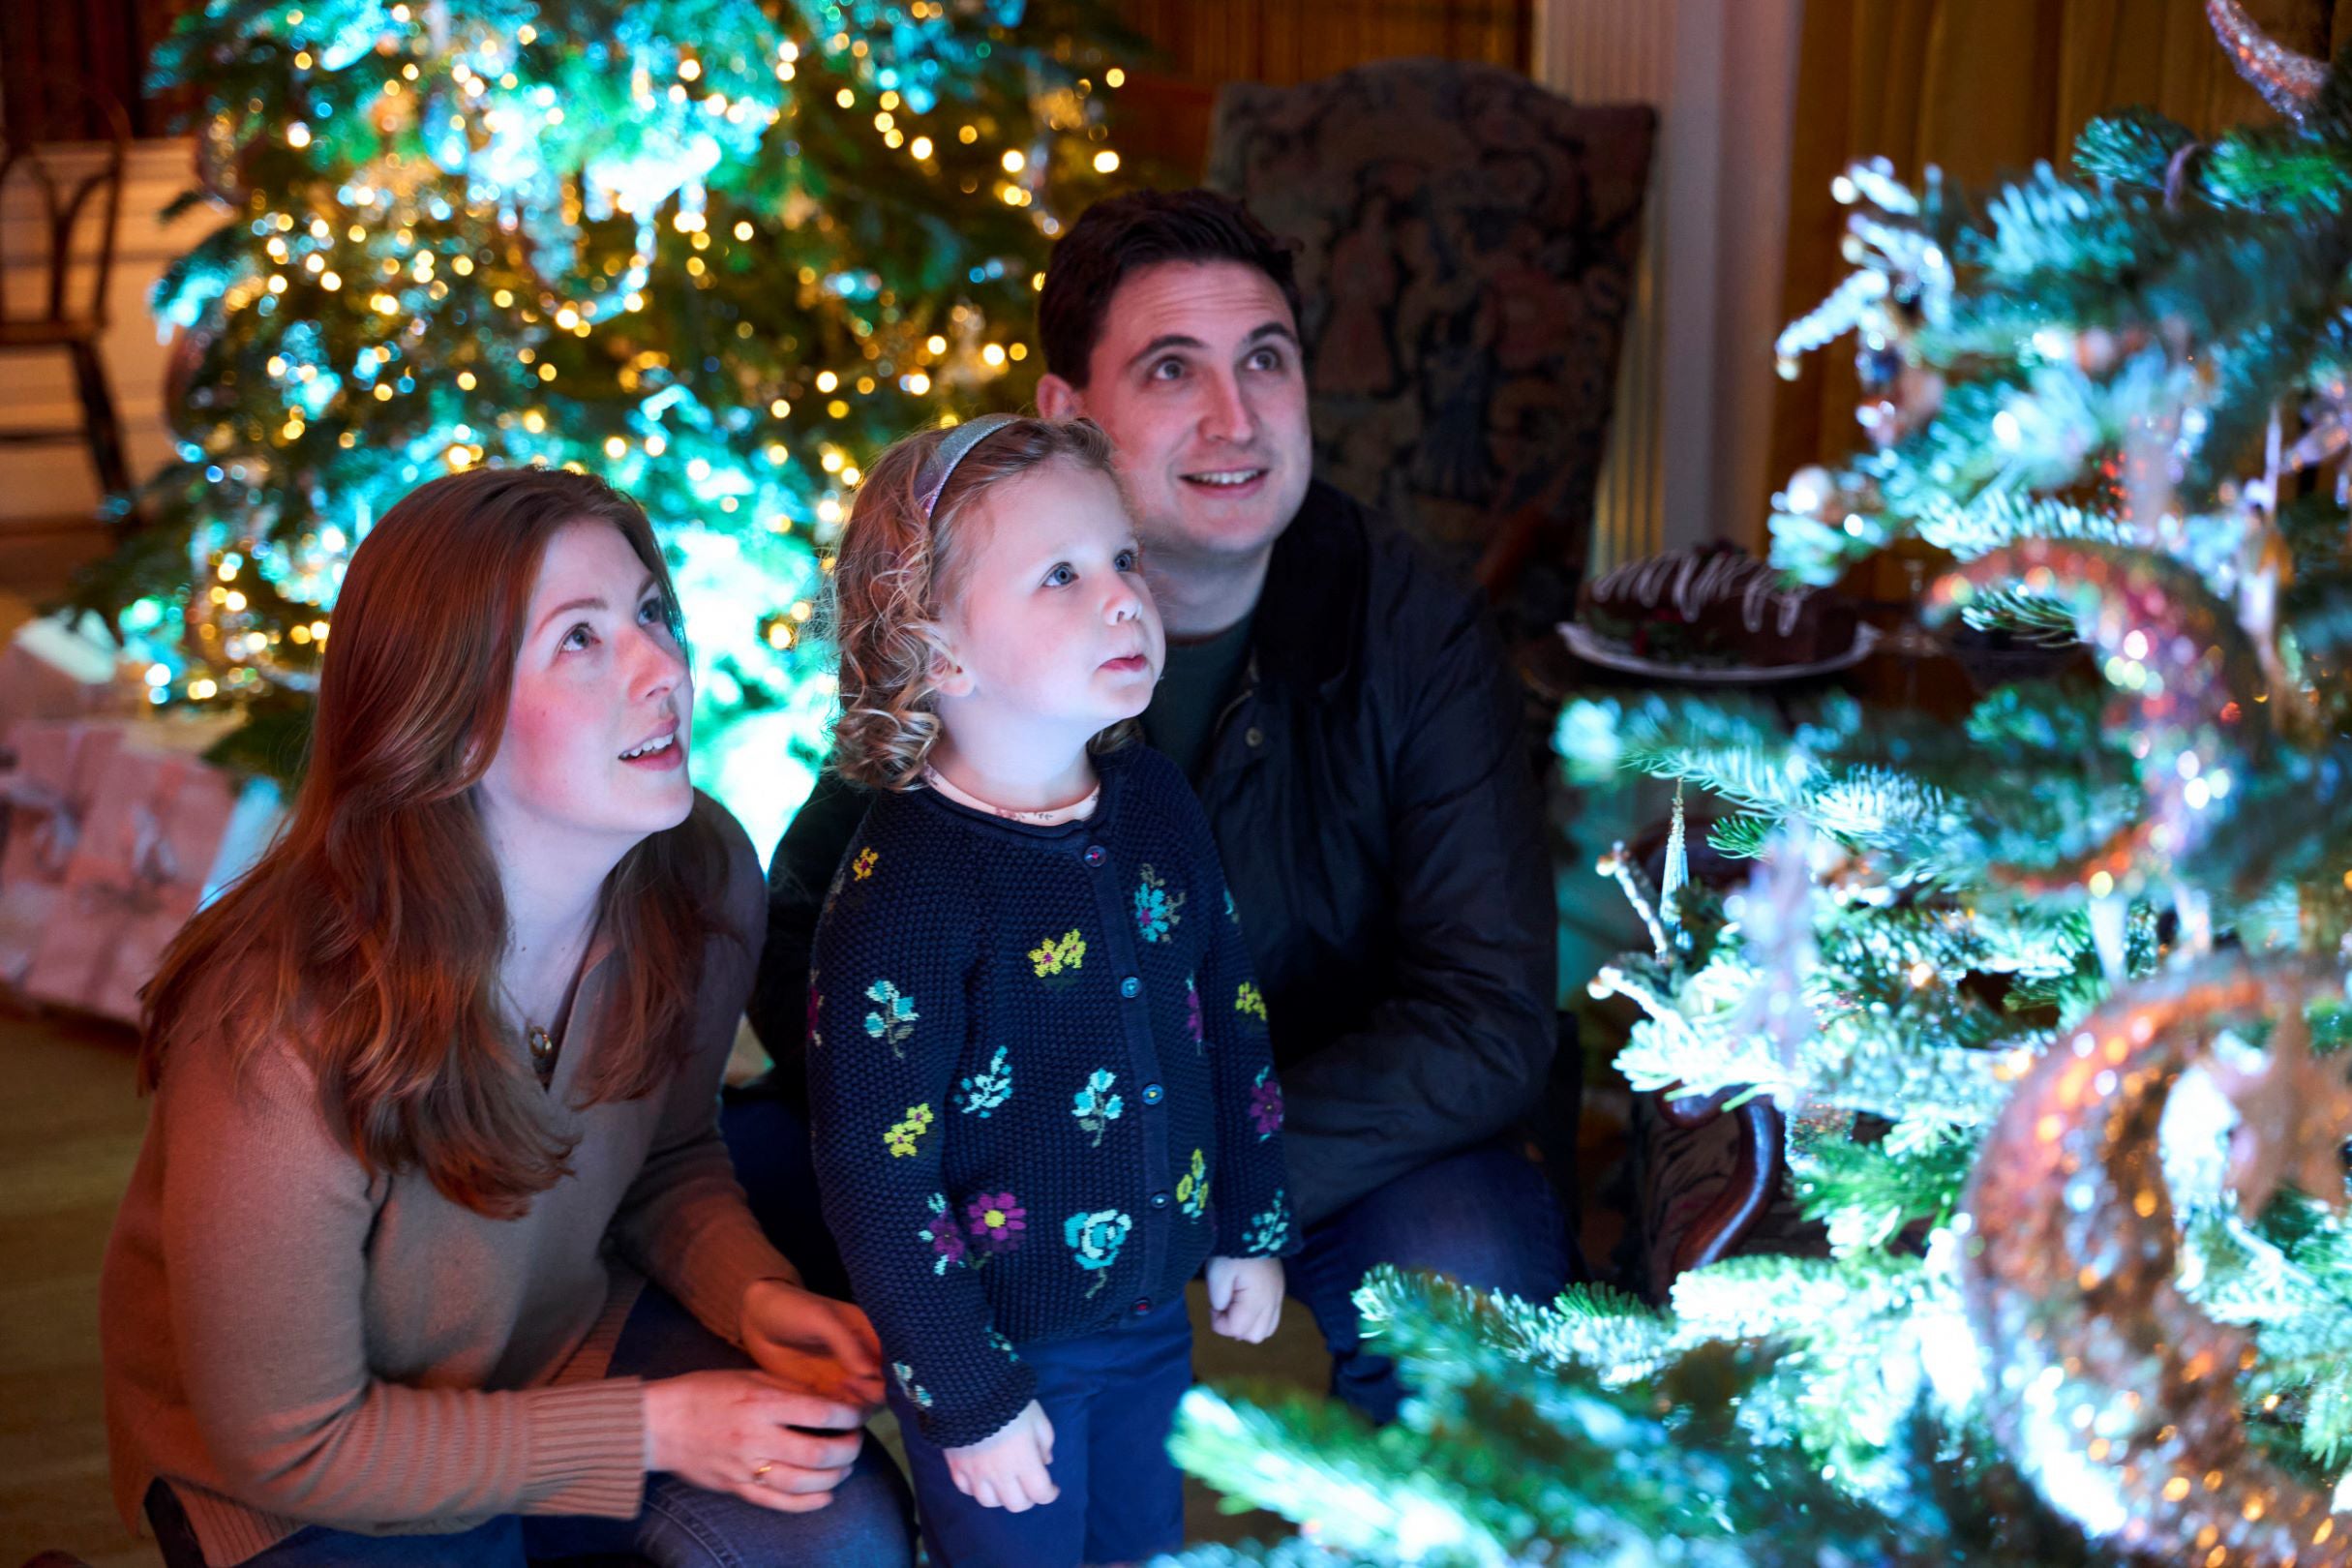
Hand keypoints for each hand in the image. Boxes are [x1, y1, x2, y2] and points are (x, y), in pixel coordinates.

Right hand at [642, 1369, 867, 1512]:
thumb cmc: (705, 1392)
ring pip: (804, 1483)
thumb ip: (791, 1389)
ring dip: (834, 1477)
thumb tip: (833, 1399)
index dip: (850, 1416)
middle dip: (849, 1449)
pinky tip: (826, 1494)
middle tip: (855, 1441)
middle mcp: (755, 1438)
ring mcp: (745, 1468)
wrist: (659, 1424)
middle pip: (819, 1453)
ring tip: (843, 1466)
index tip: (859, 1414)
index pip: (820, 1413)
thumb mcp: (750, 1377)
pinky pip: (779, 1503)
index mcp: (761, 1403)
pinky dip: (809, 1502)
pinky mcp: (736, 1488)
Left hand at [741, 1278, 885, 1411]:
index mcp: (870, 1335)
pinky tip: (826, 1406)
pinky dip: (840, 1417)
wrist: (756, 1318)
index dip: (892, 1374)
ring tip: (837, 1390)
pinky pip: (841, 1413)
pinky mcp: (825, 1394)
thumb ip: (847, 1344)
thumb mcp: (821, 1319)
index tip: (871, 1376)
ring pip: (866, 1404)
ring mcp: (845, 1378)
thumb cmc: (792, 1309)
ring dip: (859, 1407)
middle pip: (886, 1388)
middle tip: (850, 1385)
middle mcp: (863, 1360)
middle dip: (876, 1393)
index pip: (896, 1362)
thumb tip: (870, 1373)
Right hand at [944, 1399, 1057, 1511]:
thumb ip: (1045, 1443)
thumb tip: (1045, 1461)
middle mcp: (1000, 1475)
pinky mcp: (956, 1467)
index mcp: (1023, 1463)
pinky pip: (965, 1489)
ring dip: (1001, 1497)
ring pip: (989, 1502)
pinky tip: (981, 1479)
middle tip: (1029, 1487)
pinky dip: (976, 1489)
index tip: (1053, 1488)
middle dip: (1028, 1499)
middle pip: (1016, 1504)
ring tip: (1005, 1485)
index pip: (1040, 1493)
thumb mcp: (1038, 1419)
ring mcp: (975, 1473)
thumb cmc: (1011, 1403)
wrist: (970, 1390)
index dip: (1050, 1494)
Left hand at [1206, 1255, 1283, 1343]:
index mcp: (1257, 1299)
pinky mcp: (1279, 1289)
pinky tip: (1245, 1301)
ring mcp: (1278, 1295)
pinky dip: (1258, 1317)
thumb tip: (1223, 1310)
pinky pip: (1272, 1316)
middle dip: (1235, 1328)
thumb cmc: (1231, 1249)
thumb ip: (1219, 1299)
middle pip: (1254, 1336)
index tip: (1212, 1306)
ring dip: (1248, 1325)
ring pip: (1266, 1329)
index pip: (1237, 1330)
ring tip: (1234, 1306)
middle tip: (1223, 1308)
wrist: (1252, 1224)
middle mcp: (1272, 1301)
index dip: (1219, 1323)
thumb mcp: (1217, 1274)